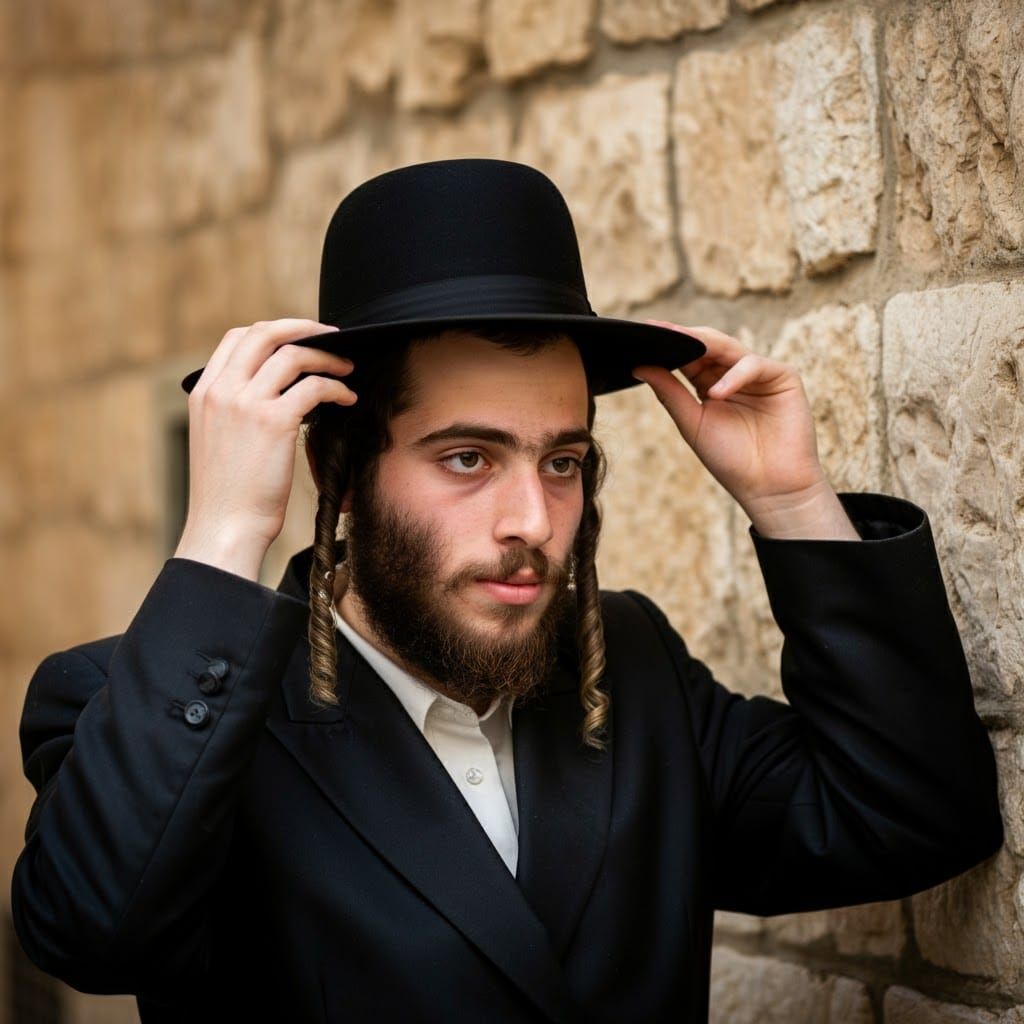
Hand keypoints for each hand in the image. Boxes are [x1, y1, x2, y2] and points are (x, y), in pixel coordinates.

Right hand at [174, 319, 355, 579]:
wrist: (225, 527)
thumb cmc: (228, 494)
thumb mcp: (218, 440)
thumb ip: (234, 409)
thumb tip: (272, 391)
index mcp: (203, 392)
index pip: (237, 338)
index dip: (274, 331)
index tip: (301, 338)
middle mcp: (220, 391)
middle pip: (265, 333)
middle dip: (304, 328)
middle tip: (333, 337)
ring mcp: (245, 403)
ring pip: (293, 355)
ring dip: (328, 357)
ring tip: (348, 369)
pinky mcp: (273, 421)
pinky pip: (313, 387)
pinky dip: (336, 387)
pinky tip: (348, 399)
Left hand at [633, 322, 857, 539]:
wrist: (770, 488)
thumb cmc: (731, 460)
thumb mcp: (692, 423)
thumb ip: (669, 393)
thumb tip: (638, 366)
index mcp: (712, 384)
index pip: (688, 355)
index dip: (669, 343)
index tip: (645, 331)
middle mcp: (735, 375)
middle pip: (708, 345)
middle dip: (685, 337)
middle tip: (659, 330)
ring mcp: (760, 374)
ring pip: (730, 348)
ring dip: (705, 346)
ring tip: (681, 349)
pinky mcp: (784, 377)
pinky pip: (754, 365)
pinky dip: (734, 376)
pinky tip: (716, 393)